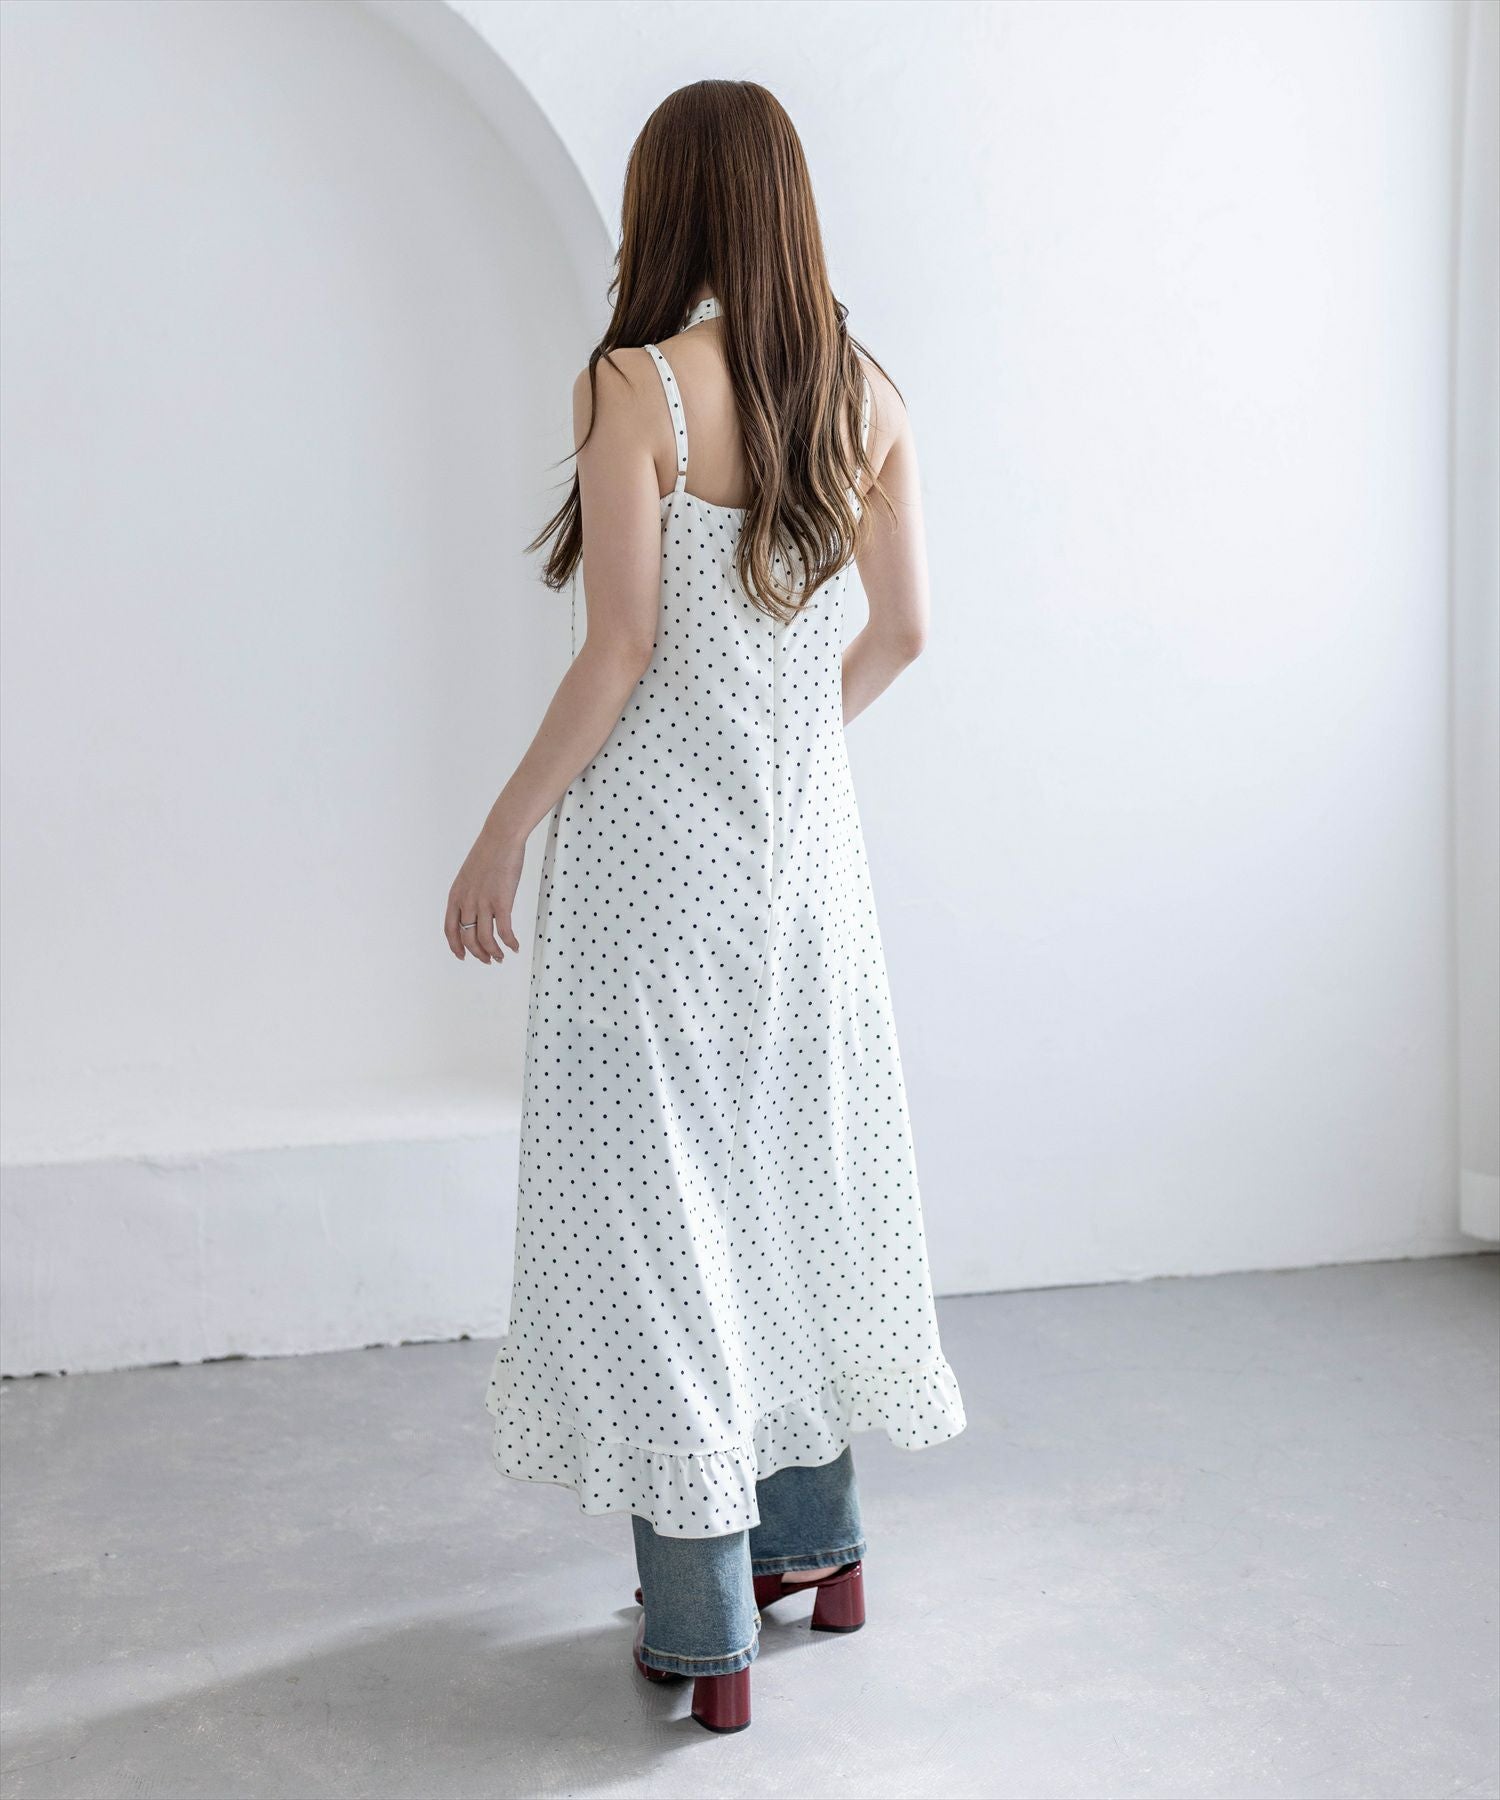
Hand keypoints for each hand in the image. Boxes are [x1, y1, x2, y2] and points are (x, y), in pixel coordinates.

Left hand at [445, 828, 523, 963]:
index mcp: (456, 896)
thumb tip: (477, 908)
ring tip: (501, 957)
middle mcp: (466, 902)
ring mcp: (483, 903)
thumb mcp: (470, 875)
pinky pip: (503, 932)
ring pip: (485, 939)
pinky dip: (509, 943)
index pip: (450, 929)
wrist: (501, 838)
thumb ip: (469, 893)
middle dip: (478, 953)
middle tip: (488, 960)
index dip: (455, 946)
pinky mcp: (501, 902)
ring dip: (493, 952)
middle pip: (468, 938)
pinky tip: (515, 946)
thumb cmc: (489, 853)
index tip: (462, 956)